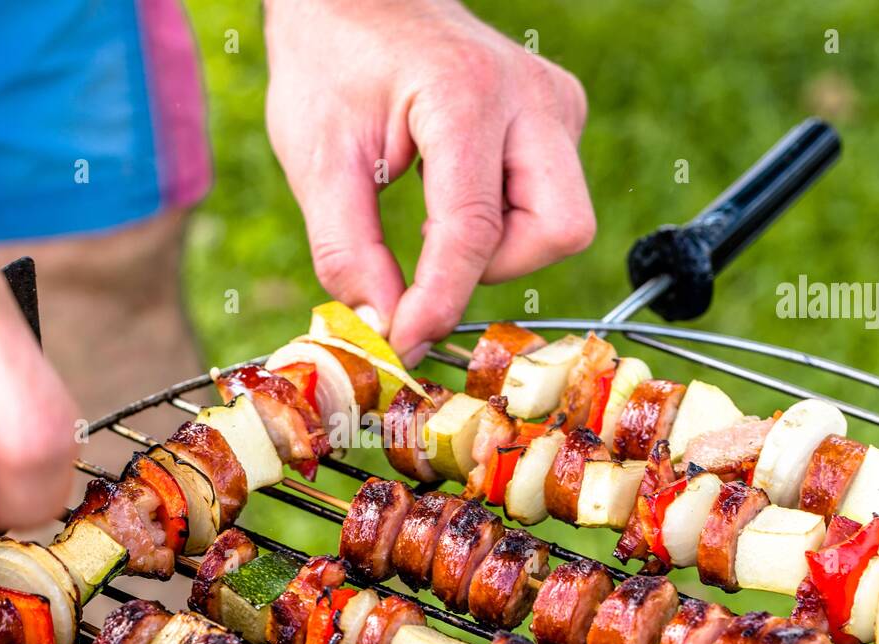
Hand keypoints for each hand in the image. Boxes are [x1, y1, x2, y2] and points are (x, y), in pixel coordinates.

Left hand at [264, 0, 594, 363]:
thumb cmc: (331, 66)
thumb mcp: (317, 159)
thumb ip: (347, 250)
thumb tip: (384, 330)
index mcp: (465, 94)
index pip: (472, 228)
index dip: (439, 300)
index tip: (405, 343)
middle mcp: (531, 95)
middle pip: (560, 229)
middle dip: (494, 268)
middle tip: (432, 263)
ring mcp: (556, 103)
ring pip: (562, 222)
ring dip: (497, 247)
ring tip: (435, 215)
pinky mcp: (560, 116)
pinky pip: (552, 201)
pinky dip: (504, 222)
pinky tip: (455, 194)